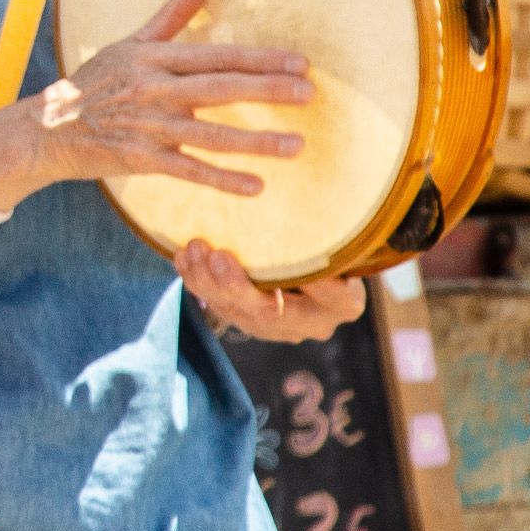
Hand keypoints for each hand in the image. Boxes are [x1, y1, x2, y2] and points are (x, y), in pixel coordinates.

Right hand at [0, 0, 312, 199]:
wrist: (47, 129)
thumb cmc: (96, 82)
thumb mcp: (132, 42)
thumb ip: (174, 12)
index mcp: (155, 58)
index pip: (217, 56)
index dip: (260, 59)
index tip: (300, 62)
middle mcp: (154, 90)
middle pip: (220, 90)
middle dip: (268, 91)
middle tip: (309, 94)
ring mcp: (148, 127)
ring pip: (211, 136)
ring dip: (257, 143)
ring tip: (297, 146)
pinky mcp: (141, 160)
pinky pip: (189, 171)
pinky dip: (223, 180)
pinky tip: (257, 186)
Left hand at [179, 243, 361, 342]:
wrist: (314, 258)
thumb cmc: (336, 235)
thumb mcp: (345, 232)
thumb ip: (335, 231)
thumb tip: (336, 204)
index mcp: (345, 303)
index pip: (335, 296)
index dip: (319, 284)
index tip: (297, 263)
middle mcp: (311, 322)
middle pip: (270, 314)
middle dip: (238, 286)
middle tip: (218, 256)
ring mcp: (276, 326)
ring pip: (236, 312)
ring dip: (209, 281)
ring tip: (195, 249)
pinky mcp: (247, 319)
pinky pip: (216, 304)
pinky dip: (198, 281)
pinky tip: (184, 256)